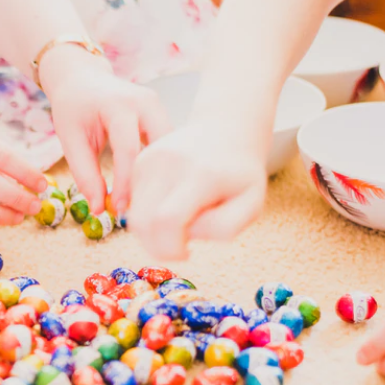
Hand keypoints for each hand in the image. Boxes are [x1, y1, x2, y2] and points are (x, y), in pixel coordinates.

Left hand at [38, 46, 171, 215]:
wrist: (82, 79)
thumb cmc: (73, 108)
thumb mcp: (70, 139)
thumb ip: (85, 174)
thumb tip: (100, 209)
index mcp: (119, 105)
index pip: (128, 151)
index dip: (125, 184)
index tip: (120, 210)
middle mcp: (146, 102)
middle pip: (159, 148)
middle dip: (151, 180)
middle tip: (139, 210)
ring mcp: (158, 106)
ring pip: (168, 148)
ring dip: (159, 174)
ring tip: (145, 202)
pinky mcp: (162, 114)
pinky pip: (166, 144)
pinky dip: (160, 165)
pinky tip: (151, 186)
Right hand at [128, 122, 266, 259]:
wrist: (227, 131)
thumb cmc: (241, 174)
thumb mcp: (251, 205)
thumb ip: (225, 227)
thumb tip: (188, 234)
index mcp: (200, 175)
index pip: (168, 220)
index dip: (171, 249)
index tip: (186, 253)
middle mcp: (168, 163)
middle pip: (142, 222)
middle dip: (158, 247)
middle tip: (181, 245)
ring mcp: (149, 160)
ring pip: (133, 217)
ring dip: (152, 233)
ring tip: (179, 224)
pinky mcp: (139, 162)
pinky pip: (134, 205)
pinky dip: (148, 216)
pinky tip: (170, 207)